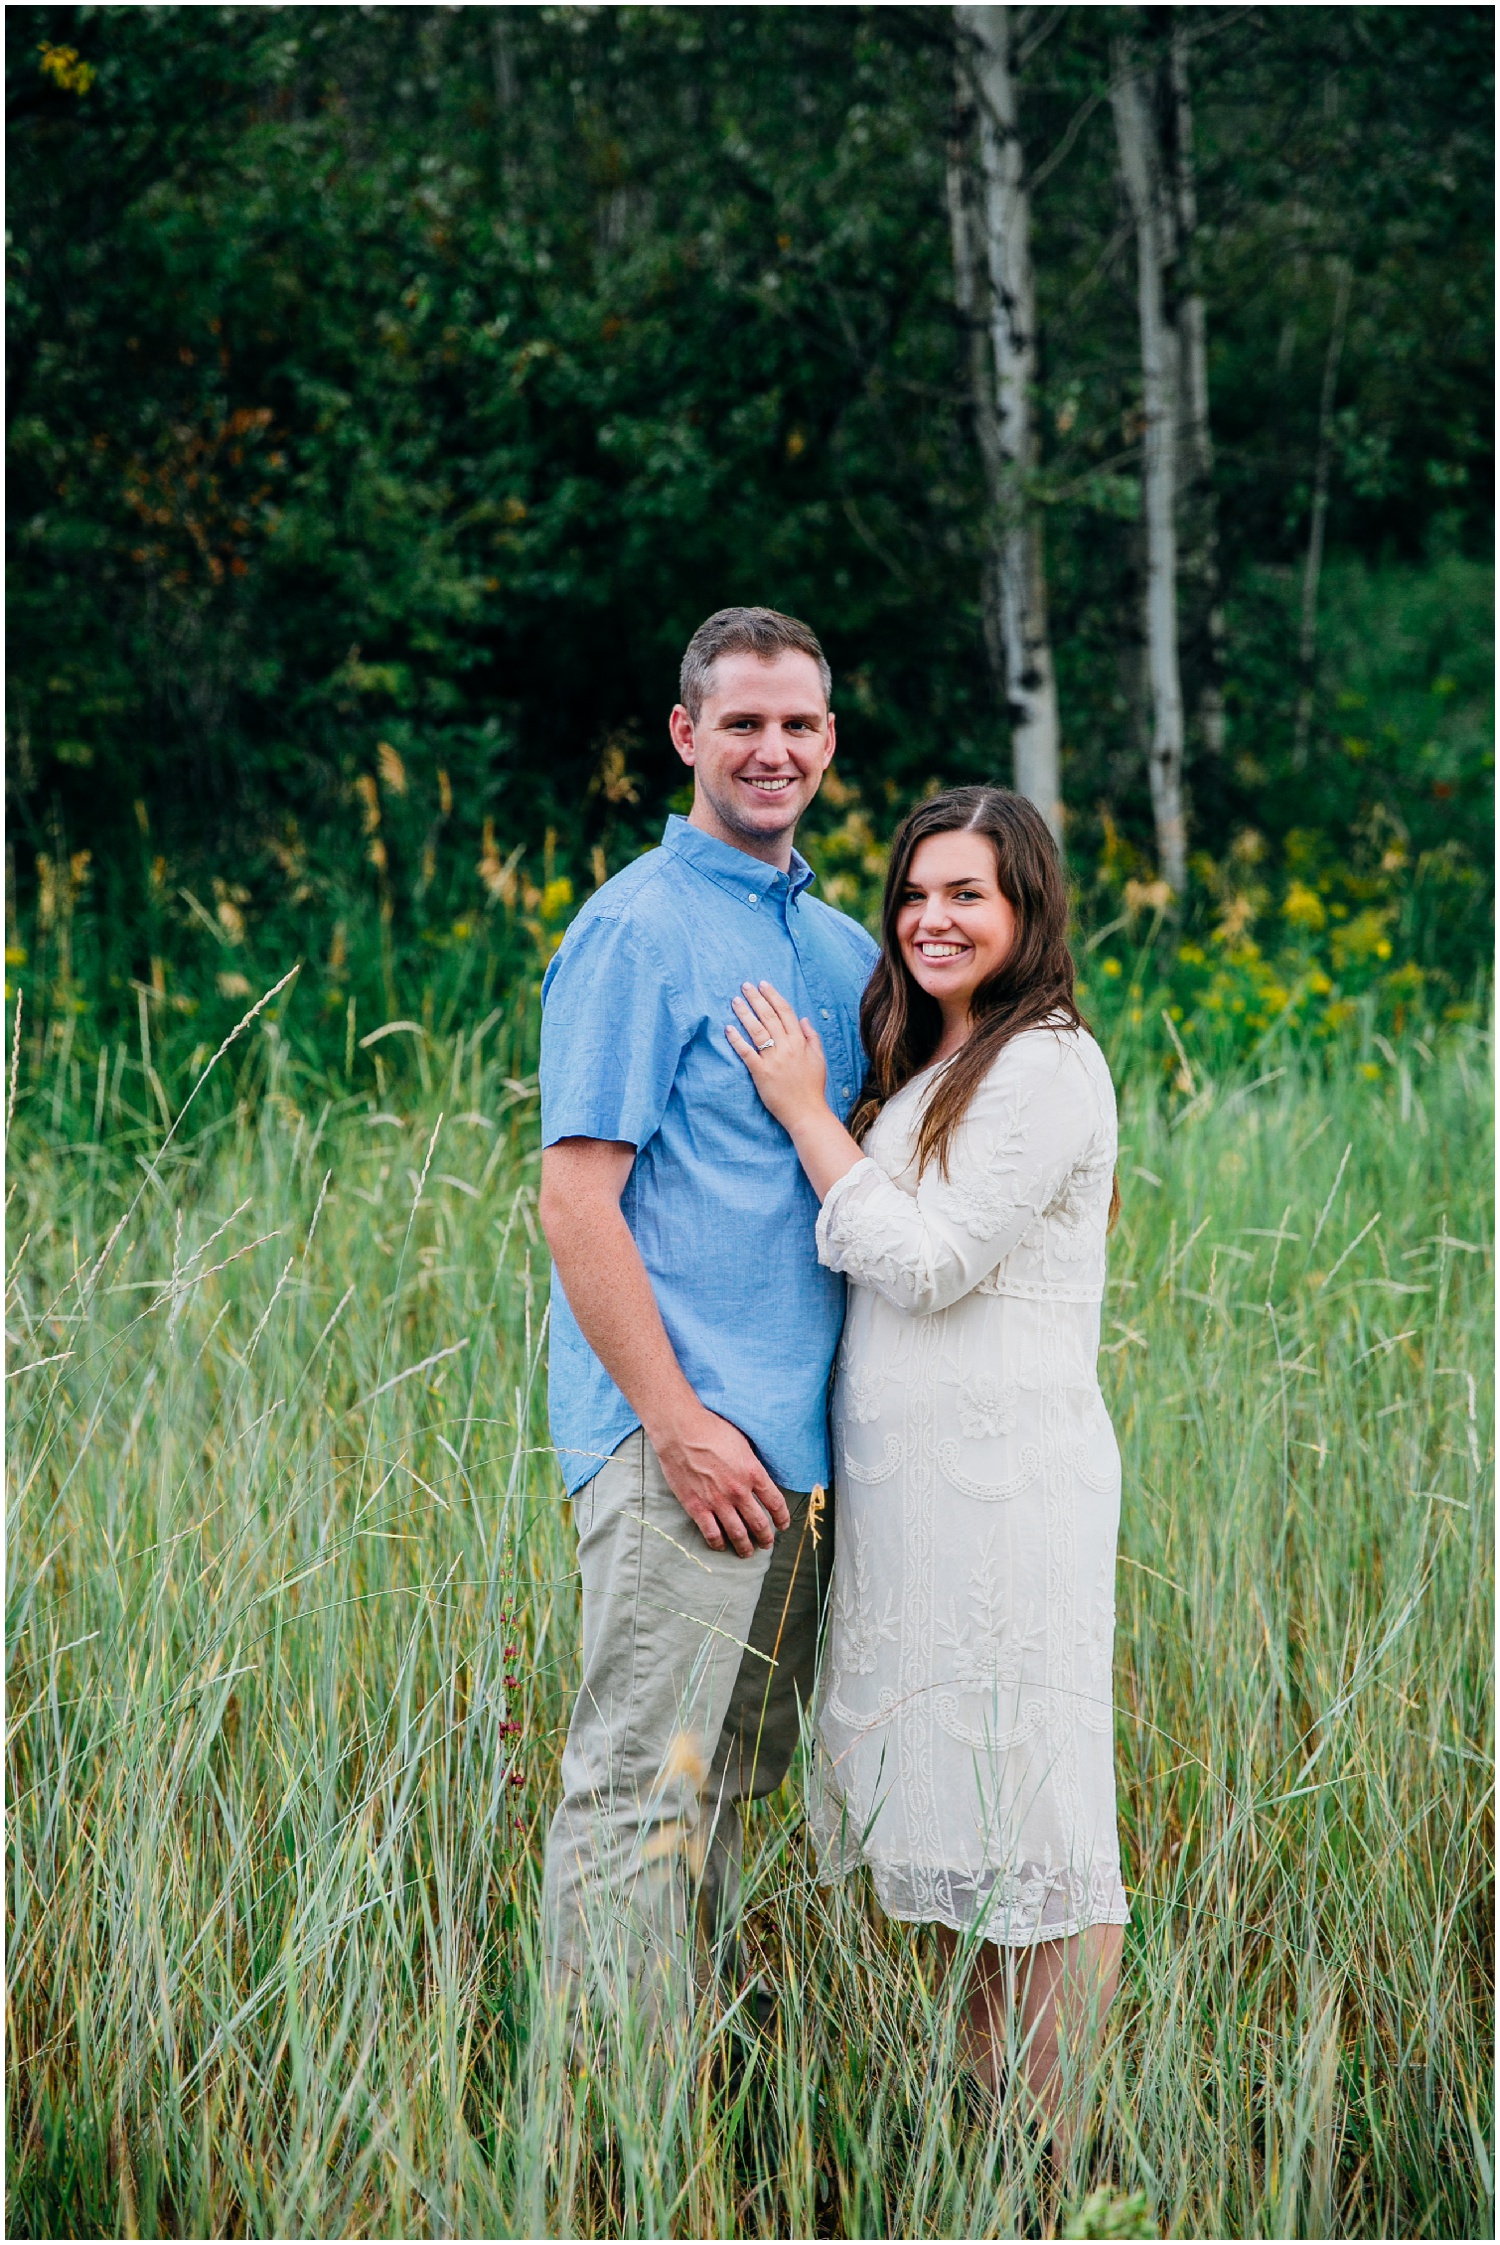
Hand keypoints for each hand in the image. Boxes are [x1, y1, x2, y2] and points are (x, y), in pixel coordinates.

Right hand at [650, 1401, 790, 1556]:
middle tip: (766, 1544)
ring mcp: (717, 1501)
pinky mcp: (697, 1507)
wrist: (680, 1431)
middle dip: (765, 1538)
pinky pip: (712, 1533)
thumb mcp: (743, 1443)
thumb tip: (758, 1477)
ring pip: (738, 1534)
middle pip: (759, 1523)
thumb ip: (752, 1464)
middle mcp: (739, 1491)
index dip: (782, 1518)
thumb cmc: (711, 1429)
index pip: (776, 1503)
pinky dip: (719, 1543)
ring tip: (747, 1553)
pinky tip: (721, 1545)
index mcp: (753, 1472)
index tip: (782, 1525)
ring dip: (745, 1547)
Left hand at [726, 981, 828, 1129]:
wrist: (807, 1112)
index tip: (763, 985)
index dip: (773, 996)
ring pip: (757, 1030)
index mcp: (800, 1042)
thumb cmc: (813, 1087)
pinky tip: (728, 1028)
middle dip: (756, 999)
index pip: (785, 1012)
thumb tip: (804, 1019)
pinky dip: (737, 1039)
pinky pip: (746, 1052)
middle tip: (744, 986)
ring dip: (745, 1013)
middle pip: (769, 1017)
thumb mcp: (819, 1059)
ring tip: (735, 1001)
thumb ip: (811, 1038)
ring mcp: (773, 1059)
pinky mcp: (761, 1073)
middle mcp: (787, 1047)